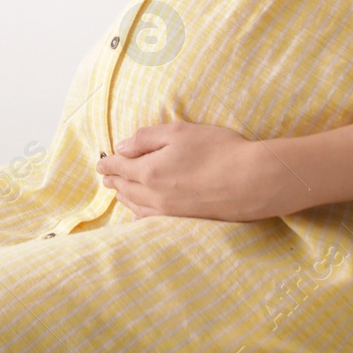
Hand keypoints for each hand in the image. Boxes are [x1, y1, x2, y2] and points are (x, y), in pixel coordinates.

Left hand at [94, 121, 283, 222]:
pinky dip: (139, 213)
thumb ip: (146, 139)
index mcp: (149, 171)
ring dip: (124, 196)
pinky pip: (151, 219)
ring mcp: (169, 211)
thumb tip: (121, 148)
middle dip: (113, 180)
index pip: (119, 167)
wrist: (252, 181)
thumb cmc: (218, 150)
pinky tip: (140, 212)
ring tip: (118, 191)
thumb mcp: (179, 131)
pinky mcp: (184, 221)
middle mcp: (154, 195)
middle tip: (105, 176)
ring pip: (136, 205)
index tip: (100, 163)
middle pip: (125, 188)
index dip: (107, 164)